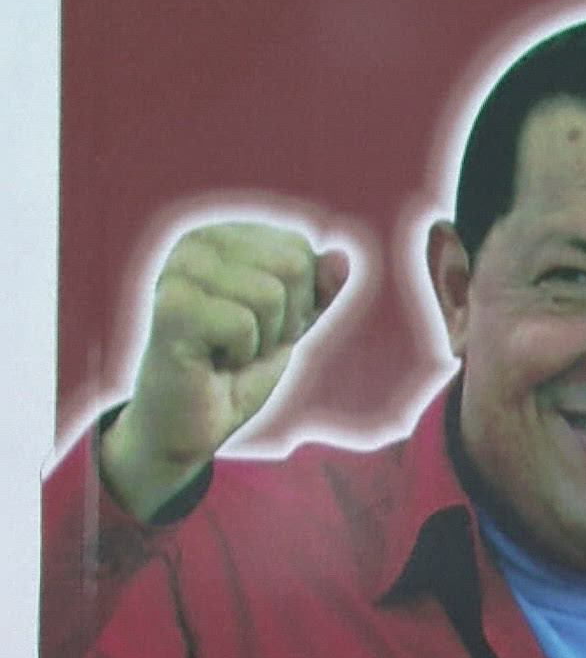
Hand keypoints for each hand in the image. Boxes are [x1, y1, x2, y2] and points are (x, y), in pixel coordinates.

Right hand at [101, 223, 349, 522]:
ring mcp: (178, 271)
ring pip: (270, 294)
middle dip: (285, 318)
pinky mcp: (171, 307)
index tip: (260, 324)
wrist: (192, 422)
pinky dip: (241, 354)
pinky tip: (212, 361)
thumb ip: (320, 288)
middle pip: (291, 266)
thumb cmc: (239, 366)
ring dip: (263, 339)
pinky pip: (244, 323)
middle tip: (246, 342)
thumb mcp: (294, 321)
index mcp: (222, 235)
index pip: (298, 249)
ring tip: (228, 351)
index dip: (297, 300)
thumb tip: (341, 257)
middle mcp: (196, 242)